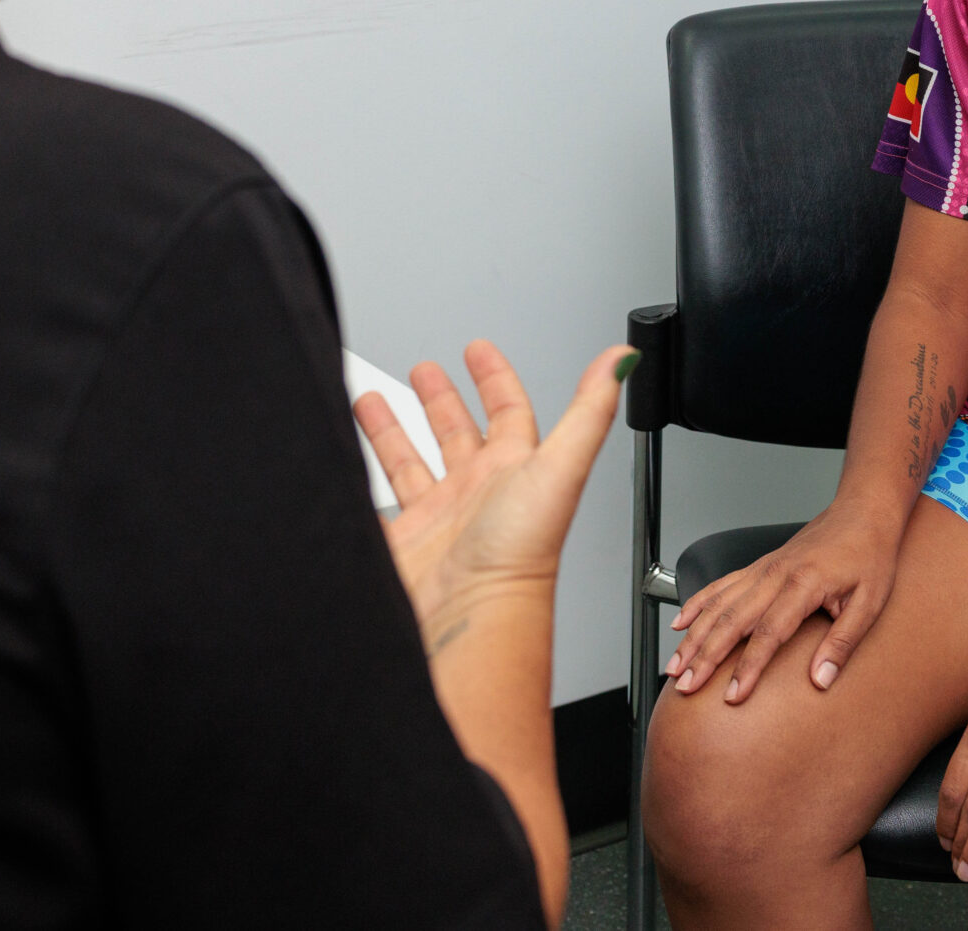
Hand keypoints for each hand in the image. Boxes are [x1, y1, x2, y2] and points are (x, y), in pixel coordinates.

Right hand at [355, 340, 629, 647]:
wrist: (471, 617)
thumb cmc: (521, 556)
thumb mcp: (559, 467)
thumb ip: (589, 410)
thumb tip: (621, 360)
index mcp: (513, 471)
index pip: (506, 413)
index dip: (493, 378)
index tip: (478, 350)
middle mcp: (475, 493)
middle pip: (455, 434)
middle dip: (439, 400)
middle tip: (423, 370)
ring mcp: (435, 519)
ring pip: (410, 463)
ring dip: (391, 432)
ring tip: (370, 403)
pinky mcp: (399, 543)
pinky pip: (376, 504)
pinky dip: (360, 483)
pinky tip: (346, 465)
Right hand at [663, 501, 902, 702]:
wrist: (862, 512)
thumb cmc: (870, 556)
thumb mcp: (869, 603)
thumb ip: (843, 642)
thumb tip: (821, 681)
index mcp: (802, 585)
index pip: (768, 634)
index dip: (748, 668)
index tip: (733, 697)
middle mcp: (775, 575)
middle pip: (731, 620)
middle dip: (705, 657)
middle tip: (686, 687)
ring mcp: (763, 568)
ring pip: (718, 605)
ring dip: (693, 636)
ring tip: (674, 666)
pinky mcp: (759, 566)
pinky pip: (721, 586)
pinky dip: (698, 604)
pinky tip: (681, 623)